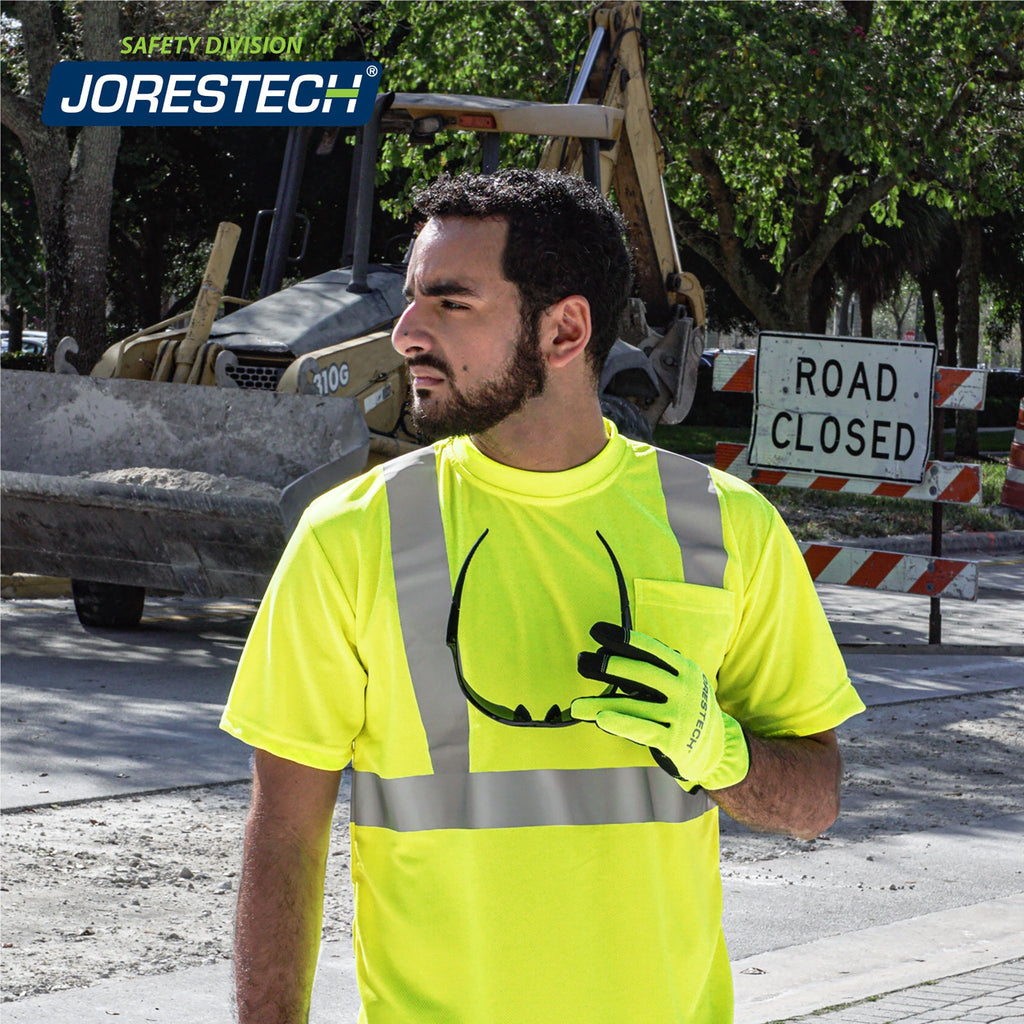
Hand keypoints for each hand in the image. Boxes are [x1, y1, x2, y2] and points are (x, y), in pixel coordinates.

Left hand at [572, 622, 748, 790]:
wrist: (717, 749)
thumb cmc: (684, 709)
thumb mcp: (678, 684)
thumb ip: (649, 673)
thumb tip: (603, 658)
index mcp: (685, 669)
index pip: (651, 649)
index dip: (623, 639)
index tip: (596, 630)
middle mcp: (686, 690)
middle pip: (642, 673)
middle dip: (609, 666)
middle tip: (581, 661)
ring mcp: (682, 716)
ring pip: (634, 706)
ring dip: (600, 705)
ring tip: (576, 707)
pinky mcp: (676, 741)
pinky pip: (643, 730)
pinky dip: (621, 724)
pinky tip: (601, 720)